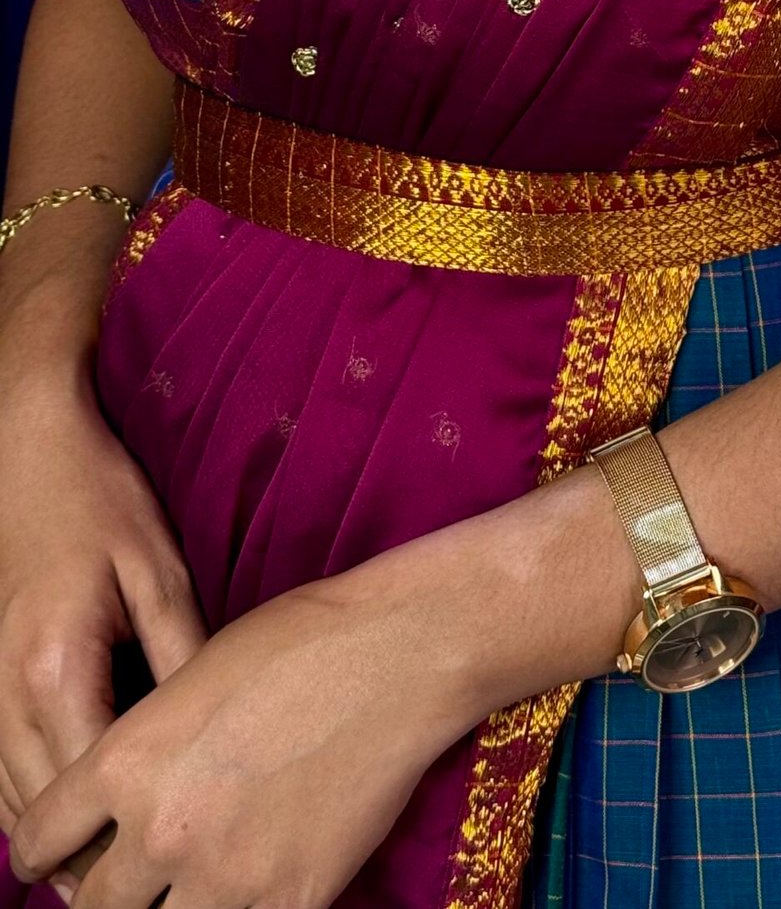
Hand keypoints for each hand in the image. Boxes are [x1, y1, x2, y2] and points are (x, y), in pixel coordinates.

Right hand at [0, 370, 205, 835]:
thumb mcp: (158, 571)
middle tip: (164, 872)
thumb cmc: (101, 504)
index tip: (187, 849)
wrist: (30, 455)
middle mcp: (7, 697)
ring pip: (13, 806)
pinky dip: (35, 807)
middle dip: (96, 856)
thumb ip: (183, 654)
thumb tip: (218, 728)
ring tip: (126, 863)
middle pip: (43, 819)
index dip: (133, 834)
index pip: (89, 791)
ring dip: (61, 841)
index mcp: (57, 671)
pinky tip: (82, 815)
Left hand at [7, 545, 481, 908]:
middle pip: (92, 908)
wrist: (398, 653)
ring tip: (191, 887)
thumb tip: (124, 802)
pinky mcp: (290, 899)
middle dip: (106, 894)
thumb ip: (144, 748)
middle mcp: (160, 830)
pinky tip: (252, 887)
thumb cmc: (303, 641)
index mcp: (126, 761)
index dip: (45, 850)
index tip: (64, 853)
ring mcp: (226, 875)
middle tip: (132, 879)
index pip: (37, 840)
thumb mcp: (194, 676)